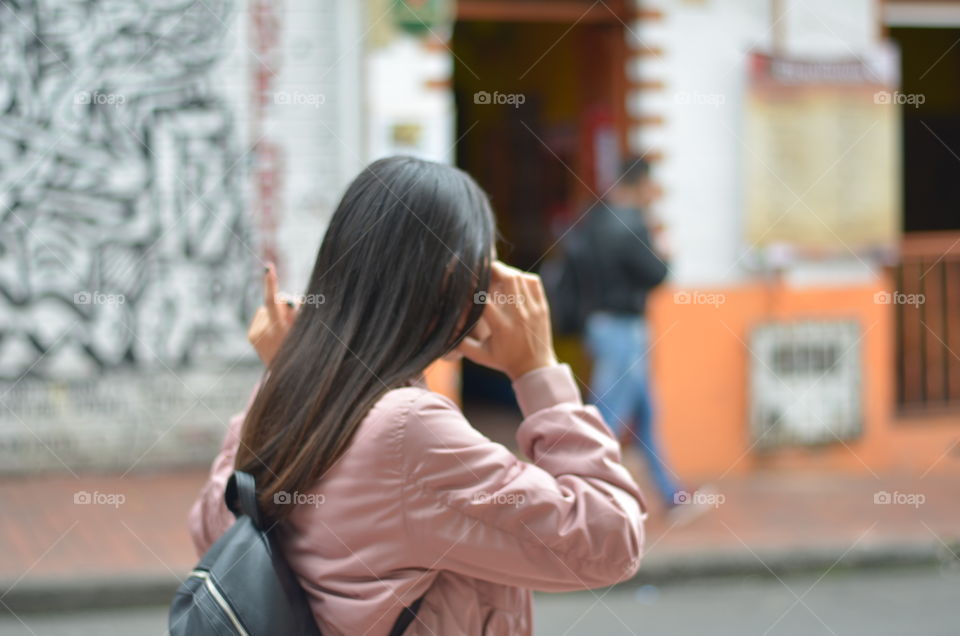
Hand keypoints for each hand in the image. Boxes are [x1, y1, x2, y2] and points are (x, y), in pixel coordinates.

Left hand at [247, 263, 296, 365]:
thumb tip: (288, 300)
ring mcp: (257, 334)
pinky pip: (262, 316)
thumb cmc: (301, 349)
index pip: (275, 301)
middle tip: (281, 289)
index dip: (271, 284)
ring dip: (278, 314)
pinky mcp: (251, 335)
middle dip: (285, 298)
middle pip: (277, 302)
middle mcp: (267, 332)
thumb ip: (298, 314)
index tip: (268, 268)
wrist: (285, 377)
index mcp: (282, 330)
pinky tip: (274, 333)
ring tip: (283, 331)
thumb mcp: (304, 332)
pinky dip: (269, 320)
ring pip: (270, 309)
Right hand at [456, 261, 557, 380]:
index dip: (473, 287)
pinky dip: (522, 277)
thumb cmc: (504, 361)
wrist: (534, 367)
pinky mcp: (542, 307)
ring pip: (520, 277)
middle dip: (494, 269)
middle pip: (507, 279)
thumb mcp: (479, 355)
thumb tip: (445, 328)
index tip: (466, 281)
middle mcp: (519, 315)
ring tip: (497, 273)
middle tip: (484, 268)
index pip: (485, 298)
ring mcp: (533, 309)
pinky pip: (534, 281)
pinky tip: (514, 281)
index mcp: (502, 327)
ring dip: (507, 271)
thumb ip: (461, 342)